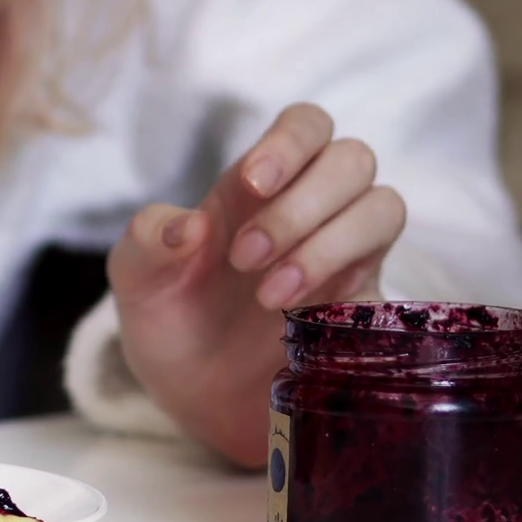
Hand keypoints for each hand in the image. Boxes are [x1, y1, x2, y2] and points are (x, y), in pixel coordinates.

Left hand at [108, 104, 405, 466]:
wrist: (192, 396)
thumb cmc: (169, 318)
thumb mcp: (136, 279)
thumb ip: (148, 240)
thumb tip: (188, 226)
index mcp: (257, 185)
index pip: (305, 125)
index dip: (290, 142)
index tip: (252, 184)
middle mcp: (311, 208)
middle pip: (352, 159)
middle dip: (301, 204)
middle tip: (244, 260)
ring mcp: (343, 254)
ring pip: (383, 208)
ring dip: (329, 244)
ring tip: (269, 297)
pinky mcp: (362, 304)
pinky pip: (384, 273)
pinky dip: (345, 284)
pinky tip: (298, 315)